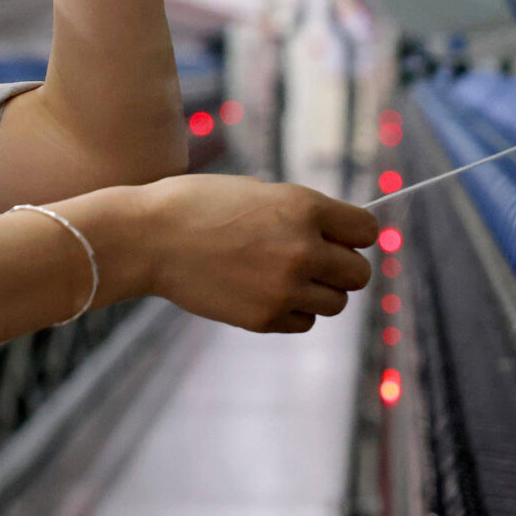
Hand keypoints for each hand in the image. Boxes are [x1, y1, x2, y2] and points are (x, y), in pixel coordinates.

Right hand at [132, 178, 376, 333]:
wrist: (149, 238)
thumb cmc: (199, 206)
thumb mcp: (258, 193)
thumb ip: (302, 214)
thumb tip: (339, 238)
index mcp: (304, 207)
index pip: (367, 230)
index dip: (355, 234)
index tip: (342, 237)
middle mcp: (303, 248)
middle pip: (359, 273)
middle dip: (342, 267)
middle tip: (315, 262)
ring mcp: (285, 288)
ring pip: (336, 302)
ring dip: (319, 292)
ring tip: (286, 277)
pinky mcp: (265, 318)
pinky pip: (304, 322)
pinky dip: (293, 311)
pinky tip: (265, 293)